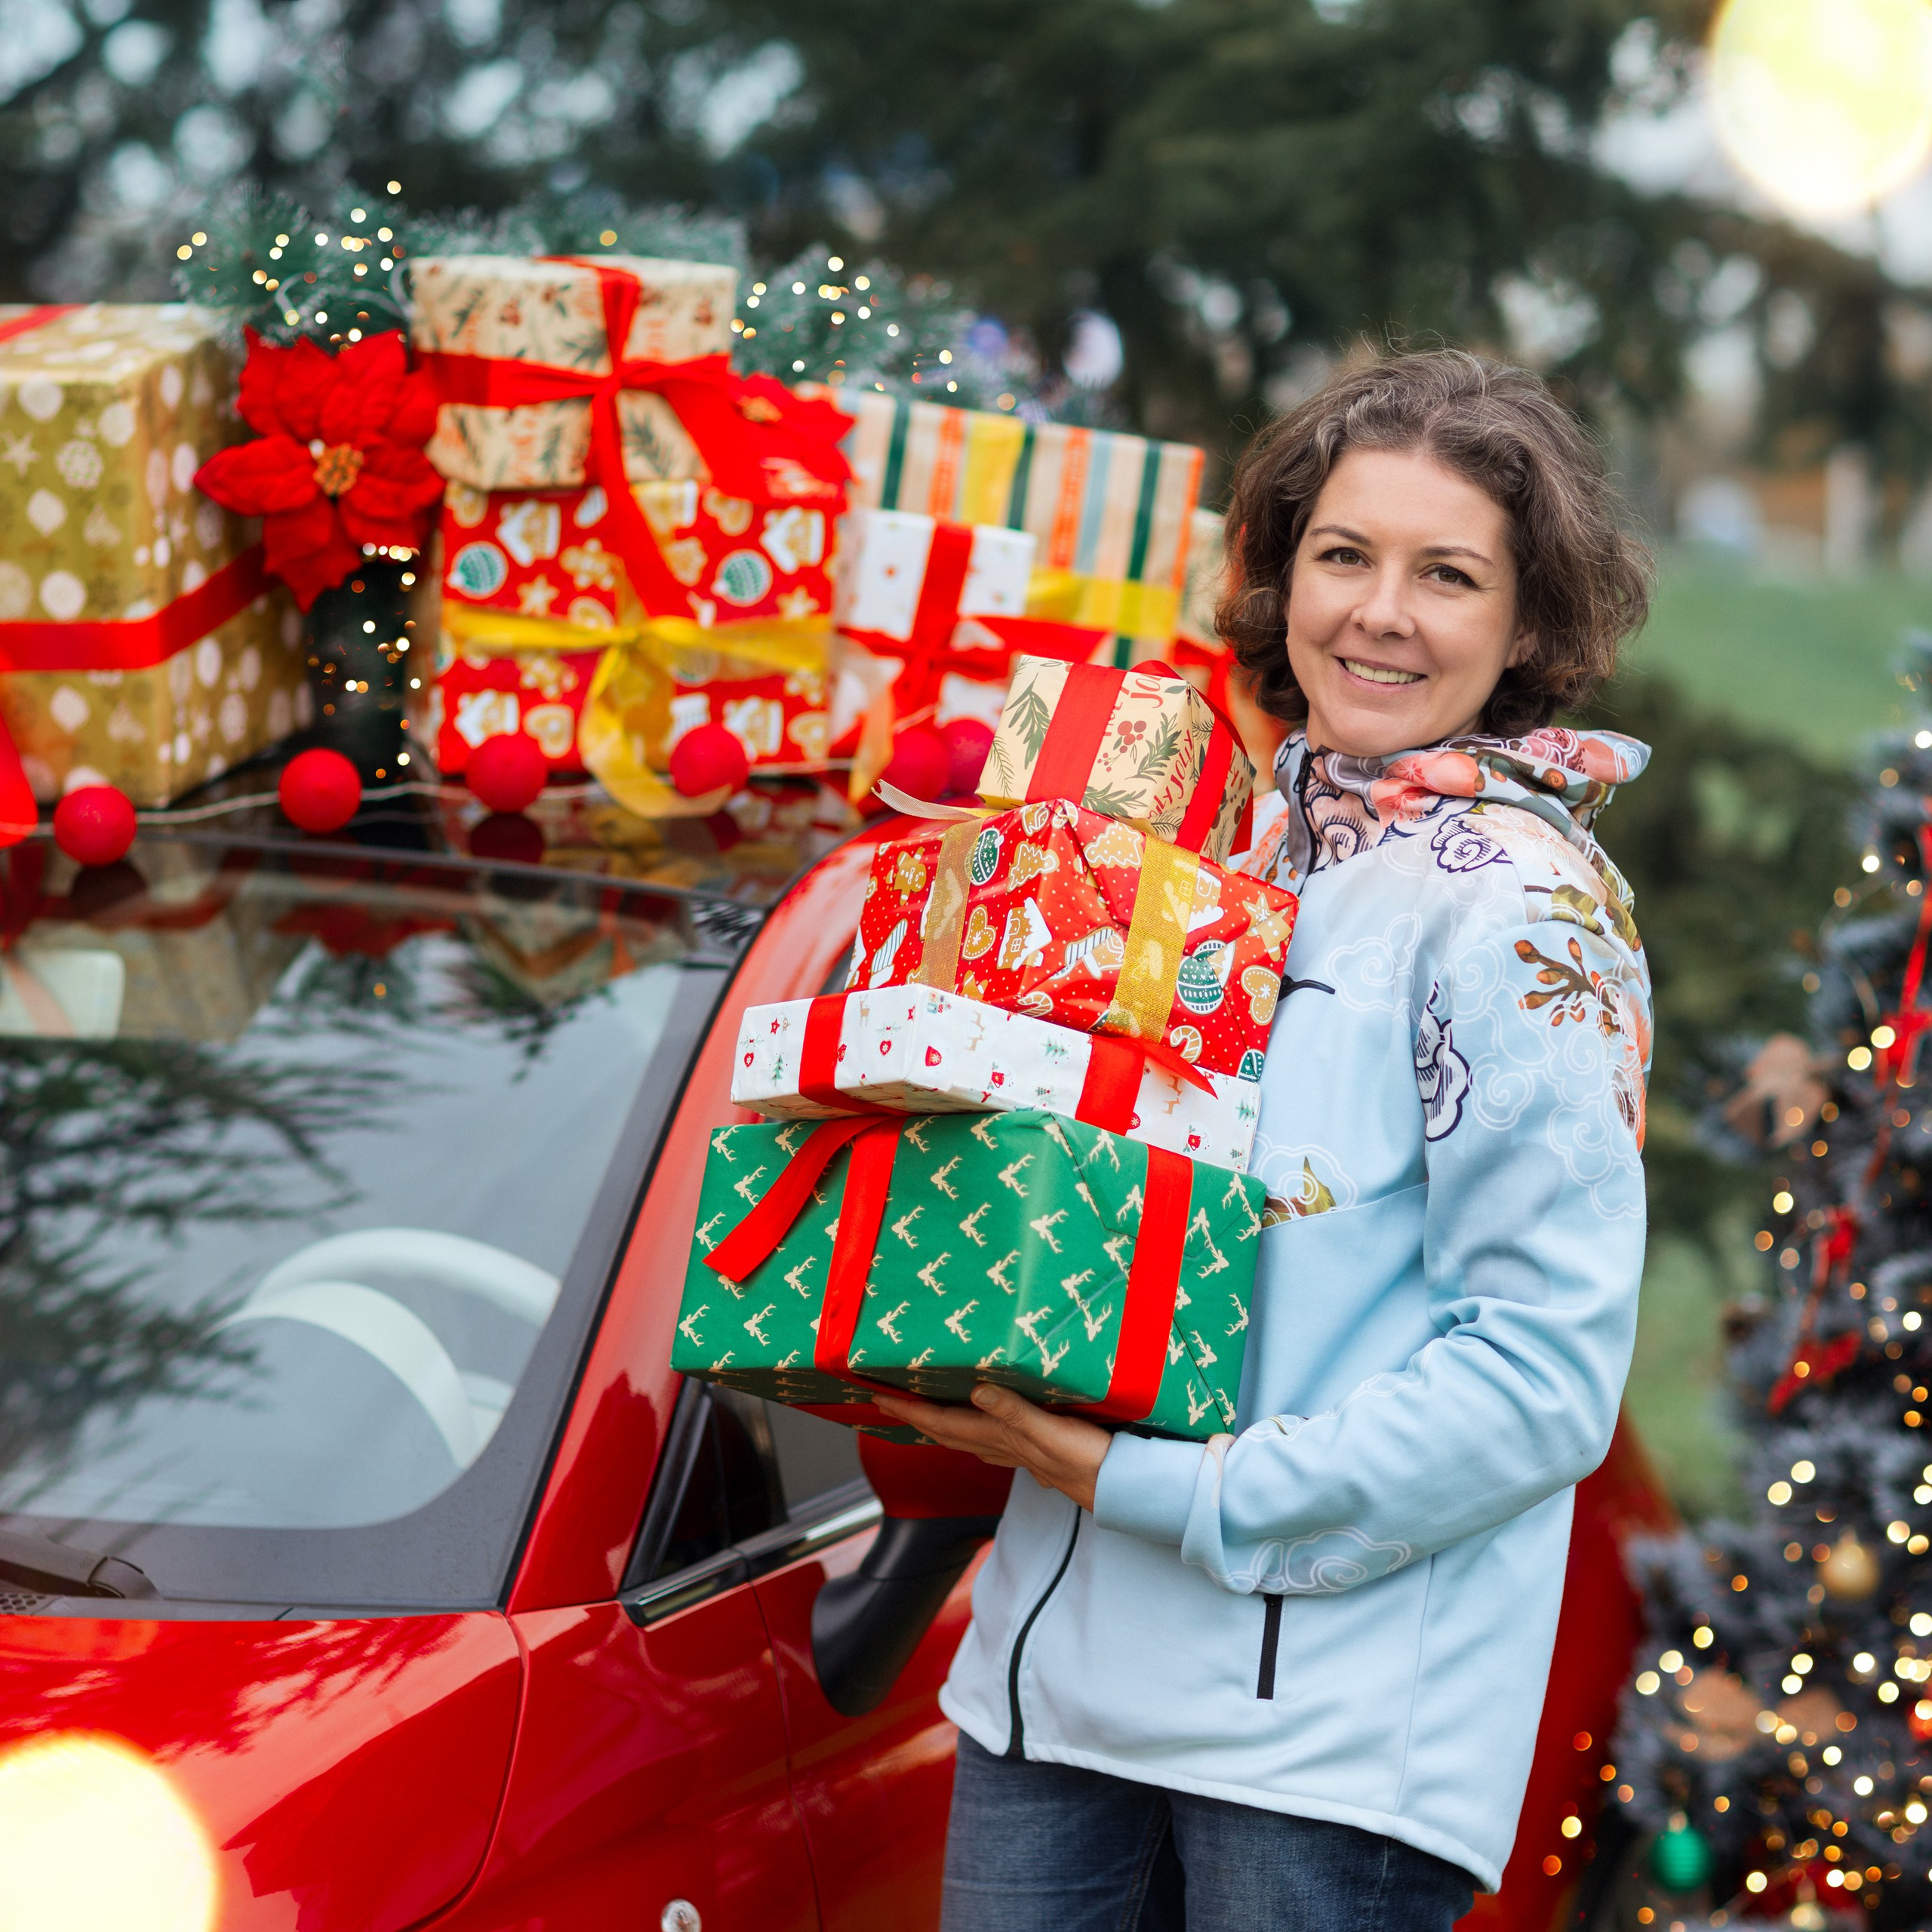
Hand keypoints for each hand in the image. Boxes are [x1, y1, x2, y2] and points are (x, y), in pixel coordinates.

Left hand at [873, 1383, 1111, 1513]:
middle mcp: (1002, 1446)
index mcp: (999, 1437)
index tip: (879, 1398)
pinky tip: (982, 1432)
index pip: (942, 1421)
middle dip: (915, 1417)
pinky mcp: (1036, 1453)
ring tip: (923, 1414)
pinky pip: (992, 1440)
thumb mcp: (1050, 1430)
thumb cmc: (1087, 1459)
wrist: (1118, 1488)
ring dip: (941, 1425)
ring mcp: (1018, 1453)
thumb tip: (977, 1391)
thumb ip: (1014, 1412)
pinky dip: (975, 1431)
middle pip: (946, 1431)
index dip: (910, 1410)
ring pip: (967, 1438)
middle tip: (887, 1402)